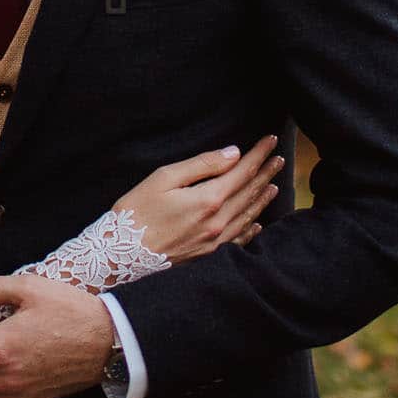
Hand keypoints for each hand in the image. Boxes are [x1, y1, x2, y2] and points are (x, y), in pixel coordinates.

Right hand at [113, 134, 282, 261]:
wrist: (118, 256)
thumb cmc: (136, 212)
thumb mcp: (164, 178)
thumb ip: (202, 165)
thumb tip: (233, 153)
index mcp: (208, 200)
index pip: (242, 172)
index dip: (258, 155)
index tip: (270, 140)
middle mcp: (217, 223)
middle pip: (248, 193)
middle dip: (265, 173)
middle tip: (279, 158)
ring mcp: (214, 243)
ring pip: (247, 216)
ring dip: (262, 198)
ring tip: (274, 184)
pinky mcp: (207, 257)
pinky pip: (237, 240)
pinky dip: (251, 229)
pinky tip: (257, 223)